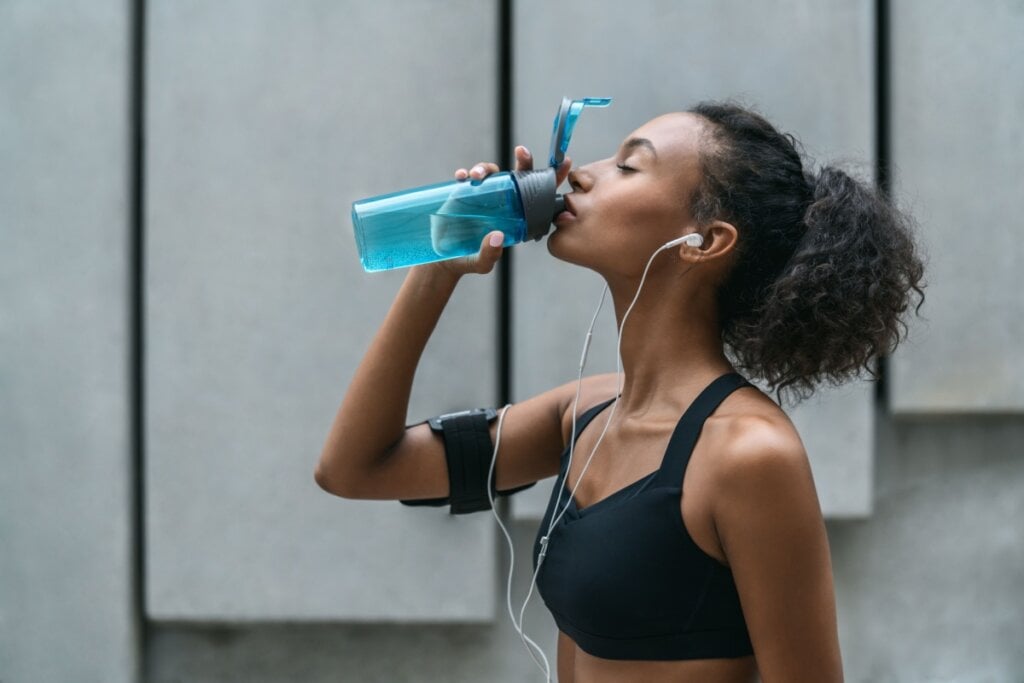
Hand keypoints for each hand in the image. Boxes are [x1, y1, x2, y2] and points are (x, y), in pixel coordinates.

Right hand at [424, 146, 572, 276]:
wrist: (444, 258)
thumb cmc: (468, 260)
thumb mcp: (480, 263)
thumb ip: (489, 254)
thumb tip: (497, 237)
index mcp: (516, 217)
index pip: (539, 195)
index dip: (553, 178)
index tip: (565, 162)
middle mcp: (503, 202)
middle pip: (518, 175)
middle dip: (524, 160)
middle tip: (521, 152)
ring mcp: (484, 195)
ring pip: (492, 172)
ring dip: (485, 168)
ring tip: (476, 176)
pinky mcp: (465, 193)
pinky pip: (468, 176)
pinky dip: (466, 173)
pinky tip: (462, 177)